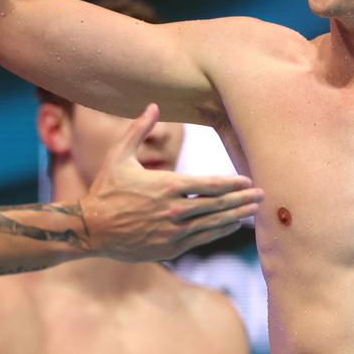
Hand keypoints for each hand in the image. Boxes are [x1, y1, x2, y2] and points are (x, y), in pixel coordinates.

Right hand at [79, 104, 262, 260]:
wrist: (91, 228)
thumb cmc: (105, 189)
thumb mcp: (118, 155)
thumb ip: (138, 129)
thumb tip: (152, 105)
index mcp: (166, 186)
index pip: (209, 185)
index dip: (231, 183)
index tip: (247, 180)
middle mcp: (173, 211)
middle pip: (217, 205)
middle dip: (242, 200)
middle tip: (262, 195)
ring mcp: (172, 232)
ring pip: (212, 224)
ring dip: (236, 216)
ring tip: (253, 211)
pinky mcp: (169, 249)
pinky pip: (201, 239)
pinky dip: (218, 231)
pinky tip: (231, 225)